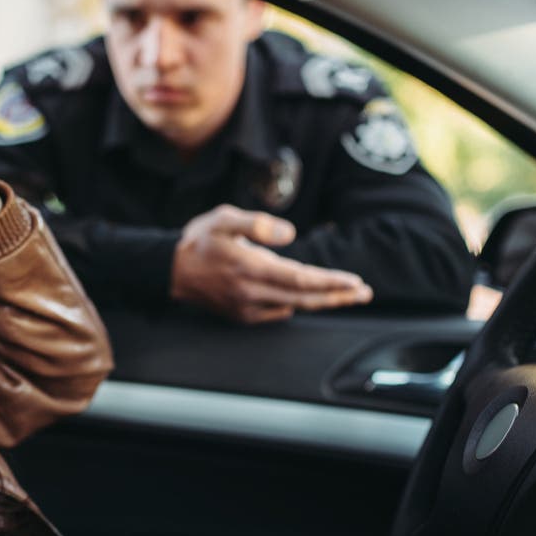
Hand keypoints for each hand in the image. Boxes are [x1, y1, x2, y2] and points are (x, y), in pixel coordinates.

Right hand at [171, 204, 372, 323]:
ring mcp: (246, 308)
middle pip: (304, 298)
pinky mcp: (242, 316)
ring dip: (322, 302)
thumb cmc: (200, 240)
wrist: (171, 270)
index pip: (300, 279)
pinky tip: (308, 297)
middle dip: (337, 296)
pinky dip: (296, 305)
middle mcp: (251, 293)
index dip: (330, 282)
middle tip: (364, 293)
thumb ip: (257, 224)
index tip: (355, 282)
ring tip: (346, 295)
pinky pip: (277, 313)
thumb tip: (290, 234)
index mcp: (249, 268)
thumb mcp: (224, 219)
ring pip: (294, 308)